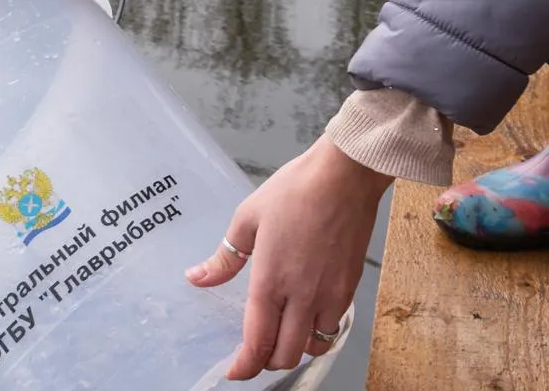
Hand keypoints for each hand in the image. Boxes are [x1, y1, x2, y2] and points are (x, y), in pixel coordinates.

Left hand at [186, 137, 391, 379]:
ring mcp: (330, 294)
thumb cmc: (296, 190)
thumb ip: (224, 258)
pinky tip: (308, 315)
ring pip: (312, 347)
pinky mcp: (350, 287)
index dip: (244, 366)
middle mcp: (302, 295)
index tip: (235, 371)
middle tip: (255, 352)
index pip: (257, 342)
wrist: (345, 176)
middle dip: (266, 362)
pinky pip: (333, 328)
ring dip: (294, 348)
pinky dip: (318, 333)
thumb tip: (198, 278)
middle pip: (285, 354)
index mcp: (271, 280)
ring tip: (282, 334)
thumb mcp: (248, 218)